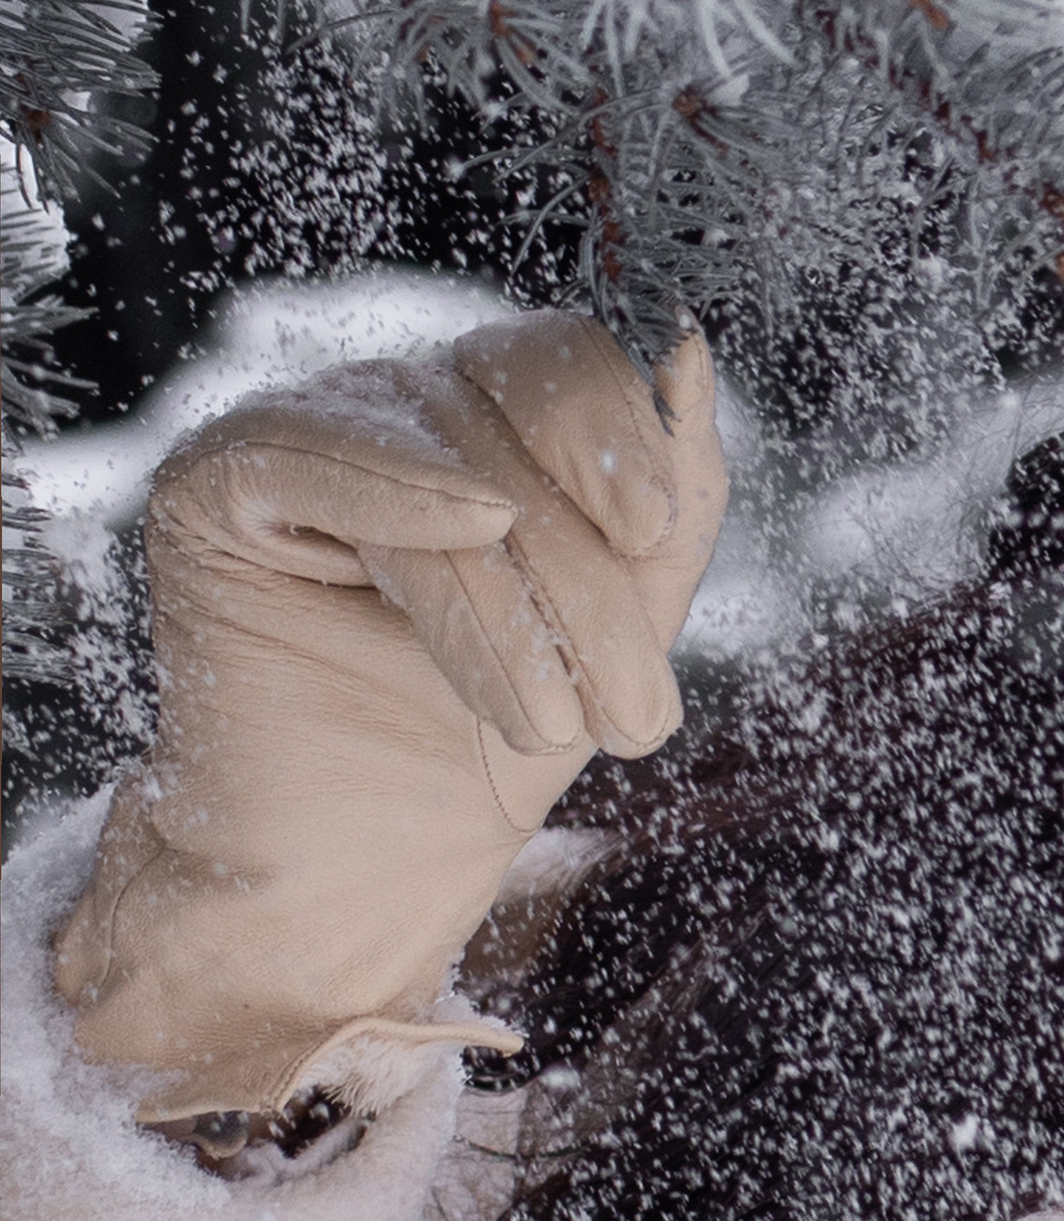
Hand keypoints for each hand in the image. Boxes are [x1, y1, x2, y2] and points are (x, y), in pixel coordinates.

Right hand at [52, 314, 727, 1127]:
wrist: (366, 872)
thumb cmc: (487, 747)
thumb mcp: (623, 617)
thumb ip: (674, 488)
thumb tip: (689, 347)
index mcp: (486, 423)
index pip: (559, 365)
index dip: (618, 435)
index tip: (652, 535)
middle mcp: (393, 410)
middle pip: (513, 424)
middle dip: (586, 580)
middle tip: (632, 713)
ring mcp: (300, 435)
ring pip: (438, 465)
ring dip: (514, 608)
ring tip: (547, 725)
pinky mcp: (216, 483)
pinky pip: (313, 449)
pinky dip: (400, 486)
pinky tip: (467, 524)